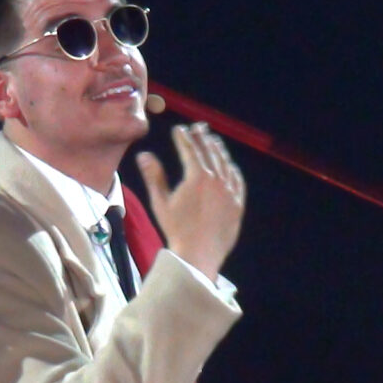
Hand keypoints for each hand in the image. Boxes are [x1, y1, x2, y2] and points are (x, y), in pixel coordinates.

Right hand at [133, 122, 244, 279]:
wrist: (199, 255)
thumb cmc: (176, 230)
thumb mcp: (161, 203)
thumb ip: (154, 176)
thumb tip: (144, 155)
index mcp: (196, 177)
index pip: (189, 149)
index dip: (183, 137)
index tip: (178, 129)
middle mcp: (216, 180)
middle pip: (209, 151)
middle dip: (202, 137)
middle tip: (198, 127)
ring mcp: (230, 191)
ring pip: (224, 163)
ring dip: (217, 150)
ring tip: (212, 141)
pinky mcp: (238, 204)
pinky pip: (237, 180)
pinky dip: (231, 169)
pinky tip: (228, 165)